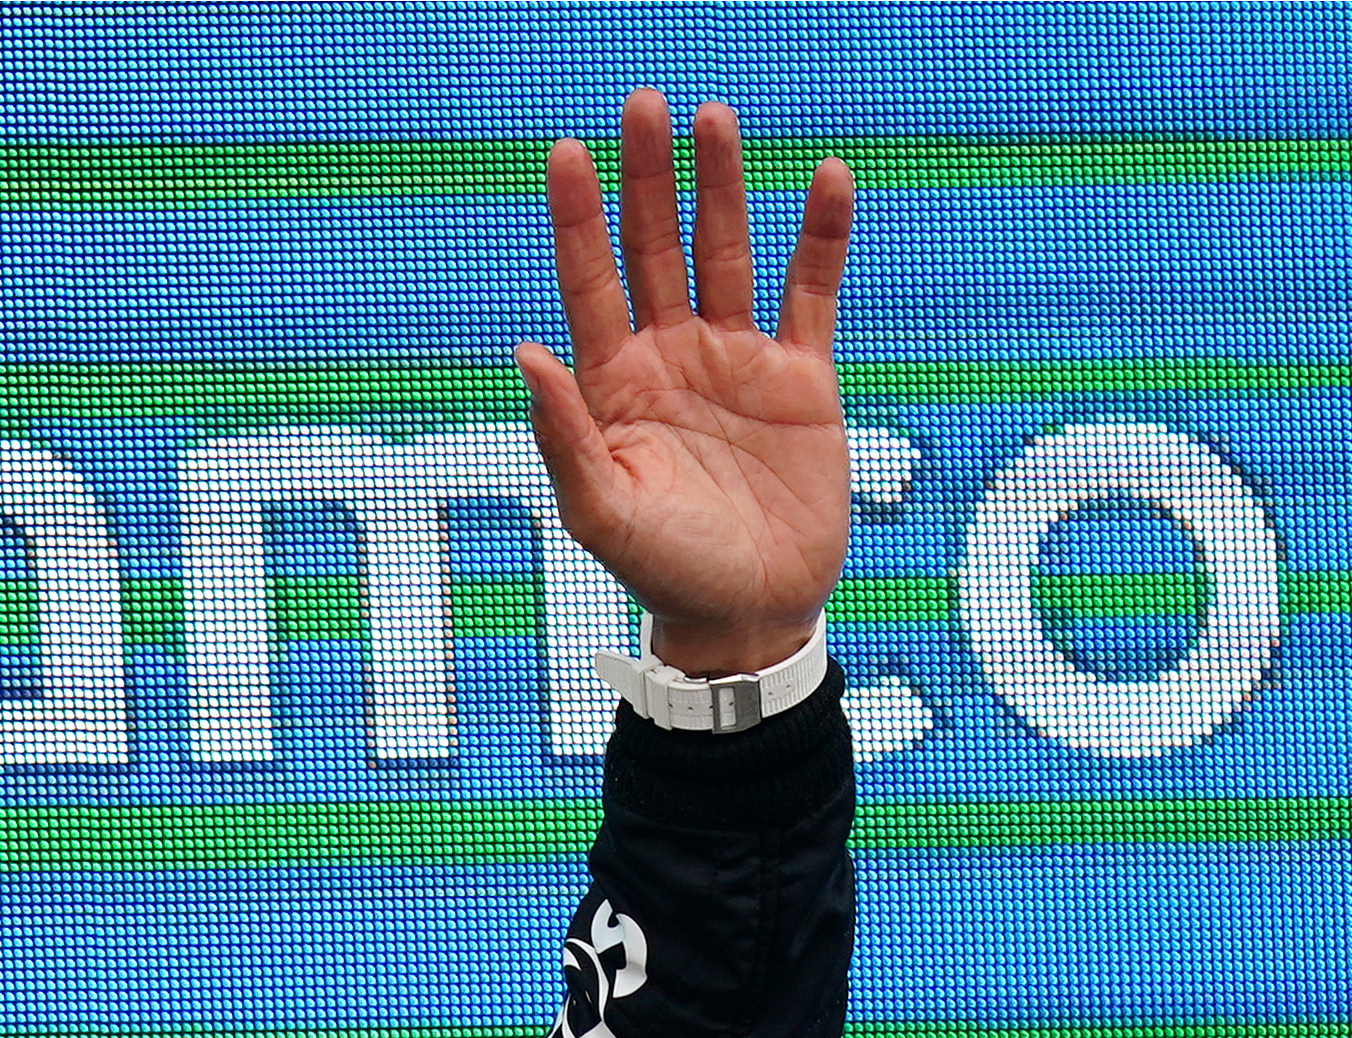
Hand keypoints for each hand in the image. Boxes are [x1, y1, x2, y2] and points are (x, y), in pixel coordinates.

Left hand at [513, 92, 855, 675]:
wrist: (747, 616)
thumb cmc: (663, 575)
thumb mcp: (603, 513)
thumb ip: (563, 435)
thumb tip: (524, 352)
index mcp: (612, 387)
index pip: (589, 283)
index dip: (578, 219)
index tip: (566, 153)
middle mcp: (670, 358)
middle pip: (654, 248)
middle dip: (647, 179)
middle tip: (643, 106)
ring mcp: (736, 361)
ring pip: (727, 252)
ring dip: (720, 187)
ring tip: (712, 118)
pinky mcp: (801, 376)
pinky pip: (812, 291)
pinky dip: (821, 236)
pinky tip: (826, 177)